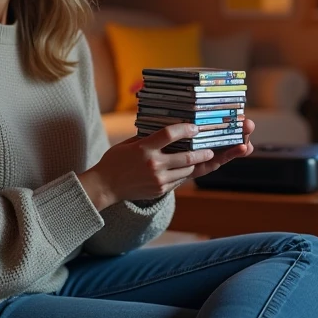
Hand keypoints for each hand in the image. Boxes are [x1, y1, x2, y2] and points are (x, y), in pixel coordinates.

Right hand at [77, 118, 254, 208]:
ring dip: (198, 164)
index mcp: (144, 149)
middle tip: (213, 148)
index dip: (185, 129)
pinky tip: (195, 167)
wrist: (104, 187)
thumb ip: (147, 137)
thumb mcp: (128, 144)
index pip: (169, 135)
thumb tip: (166, 127)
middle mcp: (153, 165)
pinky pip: (179, 180)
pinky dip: (187, 173)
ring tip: (210, 155)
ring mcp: (158, 180)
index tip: (196, 126)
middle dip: (204, 152)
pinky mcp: (160, 191)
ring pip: (187, 171)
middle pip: (186, 157)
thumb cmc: (115, 161)